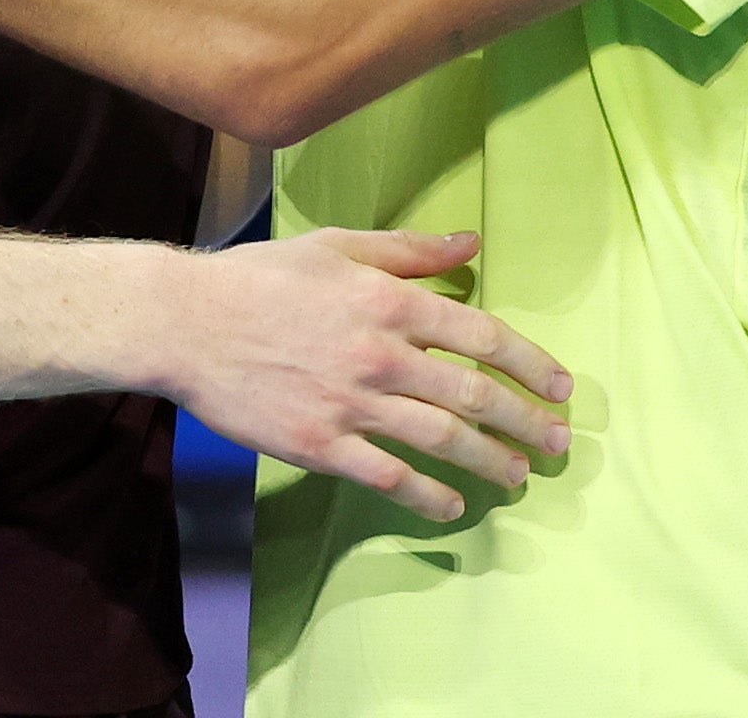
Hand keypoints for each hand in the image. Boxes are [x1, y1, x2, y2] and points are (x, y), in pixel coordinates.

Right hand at [143, 227, 573, 523]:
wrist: (186, 323)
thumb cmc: (261, 277)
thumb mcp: (339, 246)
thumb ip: (410, 250)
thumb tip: (471, 242)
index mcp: (391, 301)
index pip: (483, 336)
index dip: (531, 364)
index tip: (561, 386)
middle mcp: (382, 354)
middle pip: (475, 395)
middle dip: (527, 421)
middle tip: (560, 441)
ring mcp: (352, 404)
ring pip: (443, 441)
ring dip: (492, 461)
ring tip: (520, 476)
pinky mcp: (321, 444)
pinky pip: (390, 477)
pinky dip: (429, 495)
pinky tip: (454, 505)